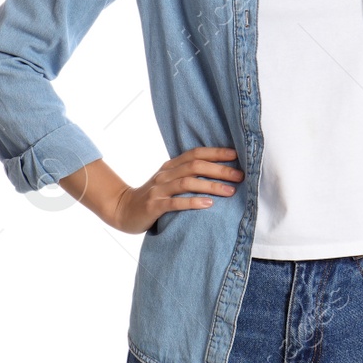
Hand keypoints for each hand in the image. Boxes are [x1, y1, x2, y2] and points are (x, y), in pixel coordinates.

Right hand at [111, 146, 244, 233]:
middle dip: (220, 170)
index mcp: (171, 166)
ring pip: (187, 183)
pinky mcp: (153, 206)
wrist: (122, 210)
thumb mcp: (169, 181)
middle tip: (240, 176)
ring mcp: (158, 190)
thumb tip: (221, 171)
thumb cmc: (154, 196)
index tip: (237, 155)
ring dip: (211, 186)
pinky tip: (208, 204)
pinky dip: (193, 202)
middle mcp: (165, 174)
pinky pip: (175, 202)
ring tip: (230, 191)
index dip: (216, 153)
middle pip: (195, 166)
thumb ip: (188, 174)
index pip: (196, 153)